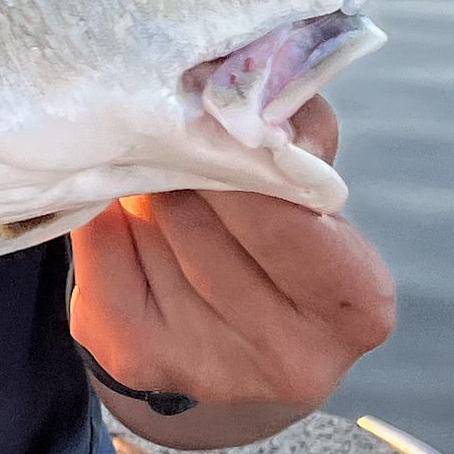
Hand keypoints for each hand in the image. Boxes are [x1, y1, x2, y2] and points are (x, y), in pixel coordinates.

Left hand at [67, 101, 396, 450]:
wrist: (233, 334)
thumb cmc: (283, 237)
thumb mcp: (311, 180)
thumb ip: (300, 128)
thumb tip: (254, 87)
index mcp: (356, 306)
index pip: (281, 214)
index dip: (238, 160)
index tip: (214, 119)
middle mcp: (289, 356)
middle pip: (201, 219)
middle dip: (183, 170)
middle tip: (174, 141)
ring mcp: (208, 366)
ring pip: (149, 231)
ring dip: (146, 193)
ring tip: (159, 184)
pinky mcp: (135, 358)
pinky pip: (98, 255)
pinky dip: (103, 218)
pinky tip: (124, 216)